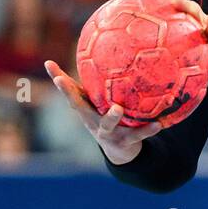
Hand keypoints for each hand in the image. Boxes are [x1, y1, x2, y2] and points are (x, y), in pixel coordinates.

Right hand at [43, 59, 161, 164]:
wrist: (120, 151)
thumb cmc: (103, 118)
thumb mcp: (93, 103)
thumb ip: (83, 84)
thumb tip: (61, 57)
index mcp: (85, 110)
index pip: (69, 92)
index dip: (59, 80)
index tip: (50, 66)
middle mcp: (92, 121)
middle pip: (79, 108)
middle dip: (71, 96)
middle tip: (64, 81)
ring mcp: (107, 132)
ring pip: (108, 124)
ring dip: (111, 117)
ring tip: (117, 108)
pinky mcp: (125, 142)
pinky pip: (138, 135)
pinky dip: (147, 130)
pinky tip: (158, 123)